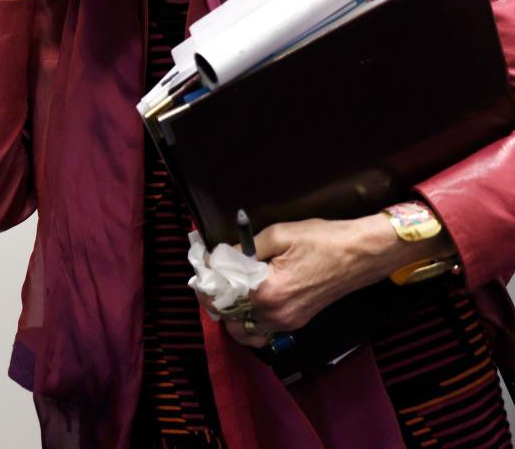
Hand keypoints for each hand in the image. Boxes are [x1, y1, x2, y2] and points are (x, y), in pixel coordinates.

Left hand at [218, 214, 445, 347]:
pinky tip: (246, 302)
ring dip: (229, 313)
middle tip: (210, 278)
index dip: (207, 281)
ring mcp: (288, 323)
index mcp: (269, 292)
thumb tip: (221, 255)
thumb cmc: (324, 240)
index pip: (223, 295)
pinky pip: (262, 332)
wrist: (363, 254)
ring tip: (227, 290)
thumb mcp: (279, 234)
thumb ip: (244, 248)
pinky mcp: (297, 322)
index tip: (202, 266)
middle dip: (214, 298)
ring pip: (244, 330)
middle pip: (229, 317)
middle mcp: (276, 314)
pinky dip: (248, 322)